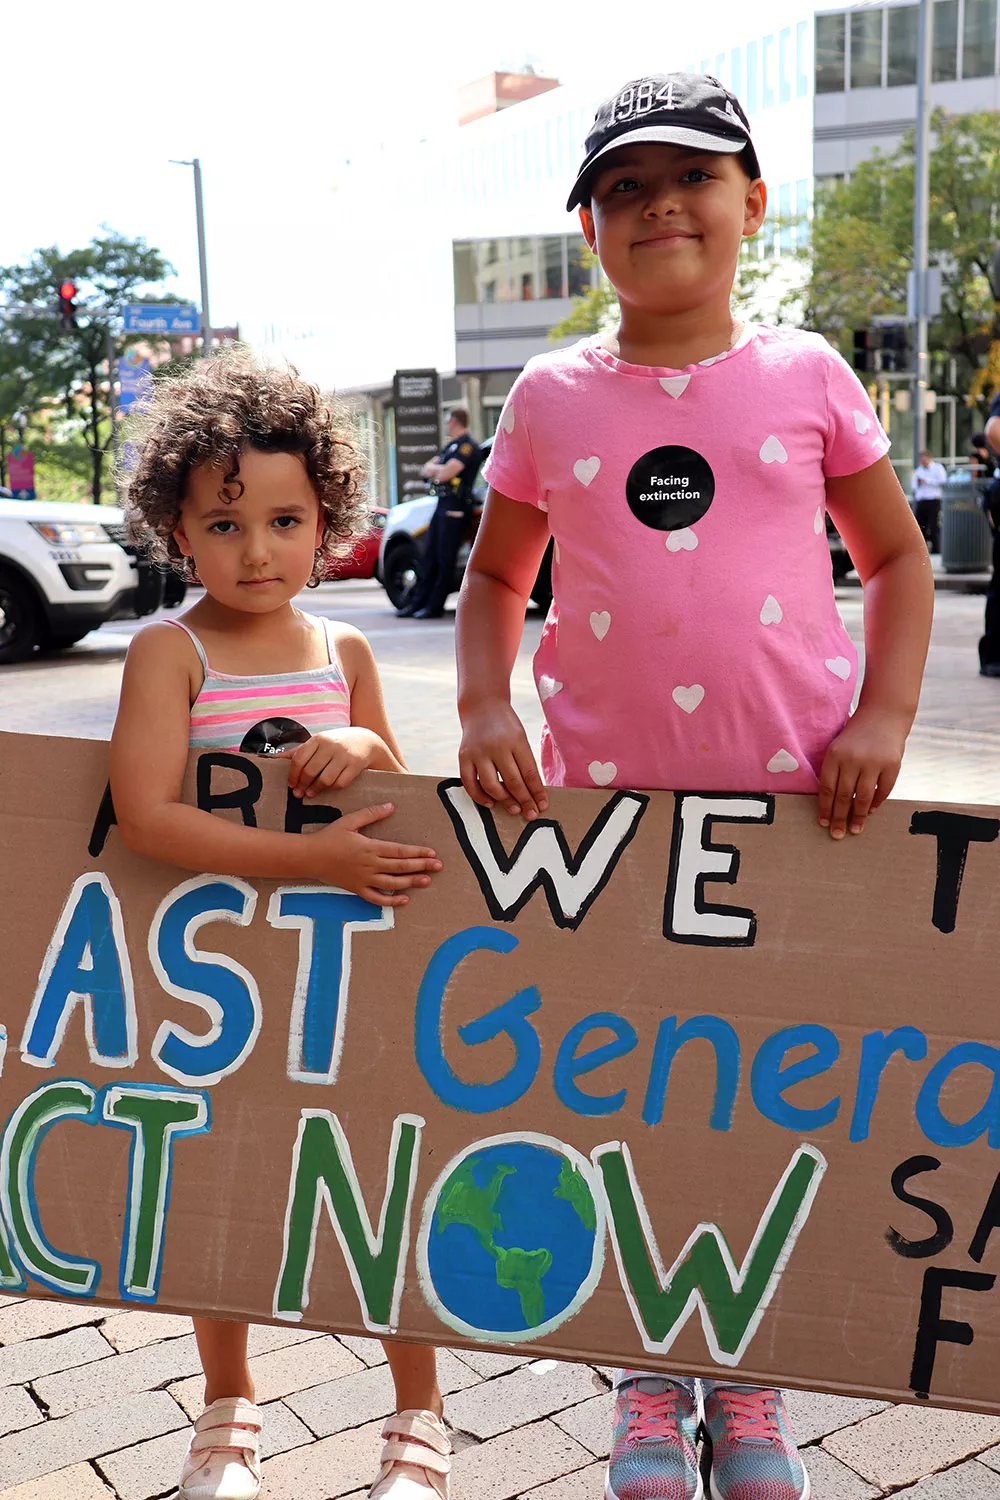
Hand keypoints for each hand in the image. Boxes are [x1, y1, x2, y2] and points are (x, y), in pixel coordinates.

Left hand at [285, 729, 382, 797]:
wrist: (366, 741)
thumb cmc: (337, 743)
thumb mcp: (318, 742)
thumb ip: (299, 751)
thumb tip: (274, 759)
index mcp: (318, 739)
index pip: (299, 758)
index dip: (292, 774)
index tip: (291, 784)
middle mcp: (330, 745)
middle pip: (310, 770)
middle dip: (302, 785)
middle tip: (298, 793)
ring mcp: (344, 755)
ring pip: (325, 779)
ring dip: (316, 789)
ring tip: (311, 793)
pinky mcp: (356, 765)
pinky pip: (340, 782)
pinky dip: (332, 788)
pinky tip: (328, 789)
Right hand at [307, 803, 441, 906]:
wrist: (310, 856)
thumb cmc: (330, 837)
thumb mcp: (350, 821)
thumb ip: (371, 814)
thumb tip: (391, 807)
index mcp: (369, 847)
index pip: (399, 850)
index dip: (417, 852)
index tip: (432, 853)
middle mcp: (369, 864)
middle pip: (400, 866)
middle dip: (421, 866)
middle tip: (439, 866)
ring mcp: (363, 879)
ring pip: (392, 883)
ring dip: (411, 882)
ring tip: (426, 881)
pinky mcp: (357, 889)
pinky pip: (376, 898)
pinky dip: (390, 901)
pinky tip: (404, 899)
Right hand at [459, 701, 547, 819]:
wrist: (482, 707)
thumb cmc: (506, 726)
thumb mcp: (520, 738)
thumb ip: (524, 762)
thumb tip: (532, 793)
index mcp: (516, 740)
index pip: (529, 772)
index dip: (537, 792)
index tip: (542, 805)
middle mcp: (496, 746)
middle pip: (512, 780)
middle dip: (524, 800)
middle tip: (530, 814)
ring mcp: (478, 752)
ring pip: (491, 785)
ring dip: (504, 800)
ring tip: (514, 809)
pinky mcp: (463, 757)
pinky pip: (470, 783)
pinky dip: (479, 796)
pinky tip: (490, 803)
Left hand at [817, 707, 908, 838]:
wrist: (883, 715)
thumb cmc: (856, 735)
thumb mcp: (838, 747)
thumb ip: (834, 770)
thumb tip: (830, 803)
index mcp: (835, 755)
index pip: (827, 788)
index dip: (825, 808)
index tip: (823, 823)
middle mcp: (853, 759)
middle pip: (843, 796)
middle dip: (839, 818)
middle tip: (837, 834)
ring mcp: (873, 762)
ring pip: (862, 797)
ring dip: (858, 816)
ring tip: (855, 829)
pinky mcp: (892, 765)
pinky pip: (883, 790)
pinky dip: (876, 802)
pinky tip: (871, 811)